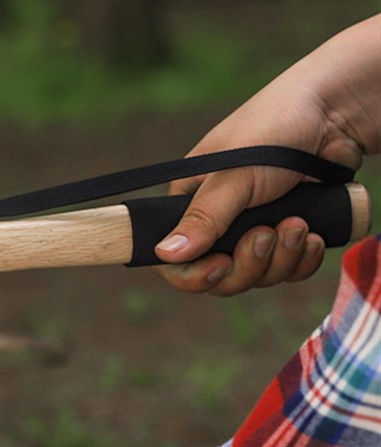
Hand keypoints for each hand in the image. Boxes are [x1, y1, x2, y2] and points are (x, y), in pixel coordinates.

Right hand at [153, 15, 378, 294]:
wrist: (337, 114)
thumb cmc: (275, 130)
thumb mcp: (233, 175)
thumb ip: (202, 217)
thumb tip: (163, 253)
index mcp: (192, 207)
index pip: (176, 261)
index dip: (194, 275)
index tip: (219, 266)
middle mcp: (219, 226)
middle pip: (220, 278)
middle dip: (247, 265)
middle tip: (266, 235)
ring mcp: (254, 234)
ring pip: (257, 277)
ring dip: (280, 259)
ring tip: (297, 224)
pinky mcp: (287, 238)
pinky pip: (289, 272)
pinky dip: (302, 260)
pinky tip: (313, 236)